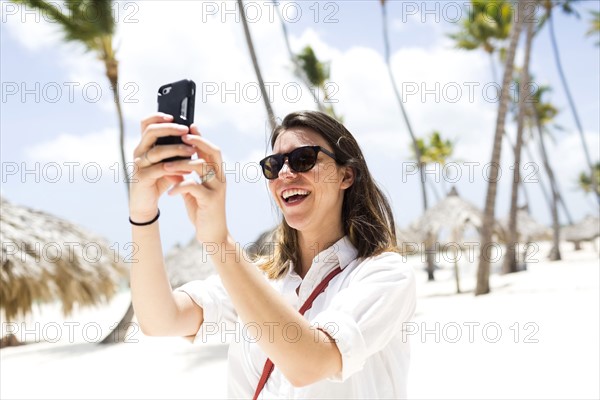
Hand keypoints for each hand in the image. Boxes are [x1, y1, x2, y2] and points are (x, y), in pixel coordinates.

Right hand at [129, 113, 195, 219]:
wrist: (146, 203)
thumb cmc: (159, 180)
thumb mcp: (168, 162)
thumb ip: (176, 149)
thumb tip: (194, 134)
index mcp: (144, 145)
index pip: (146, 124)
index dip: (157, 116)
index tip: (173, 116)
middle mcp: (139, 152)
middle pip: (151, 132)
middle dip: (170, 129)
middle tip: (186, 130)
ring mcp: (139, 165)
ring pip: (157, 151)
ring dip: (176, 149)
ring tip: (192, 150)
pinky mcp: (141, 178)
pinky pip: (159, 169)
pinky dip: (174, 168)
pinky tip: (186, 169)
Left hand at [164, 125, 228, 243]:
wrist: (213, 235)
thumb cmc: (202, 211)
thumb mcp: (193, 191)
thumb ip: (186, 177)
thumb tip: (170, 163)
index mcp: (217, 175)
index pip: (212, 150)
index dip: (201, 137)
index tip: (189, 126)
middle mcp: (220, 179)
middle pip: (213, 152)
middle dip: (198, 141)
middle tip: (182, 136)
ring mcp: (217, 189)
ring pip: (201, 167)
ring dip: (182, 164)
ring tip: (165, 166)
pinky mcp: (210, 201)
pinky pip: (193, 187)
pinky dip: (179, 187)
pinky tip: (169, 193)